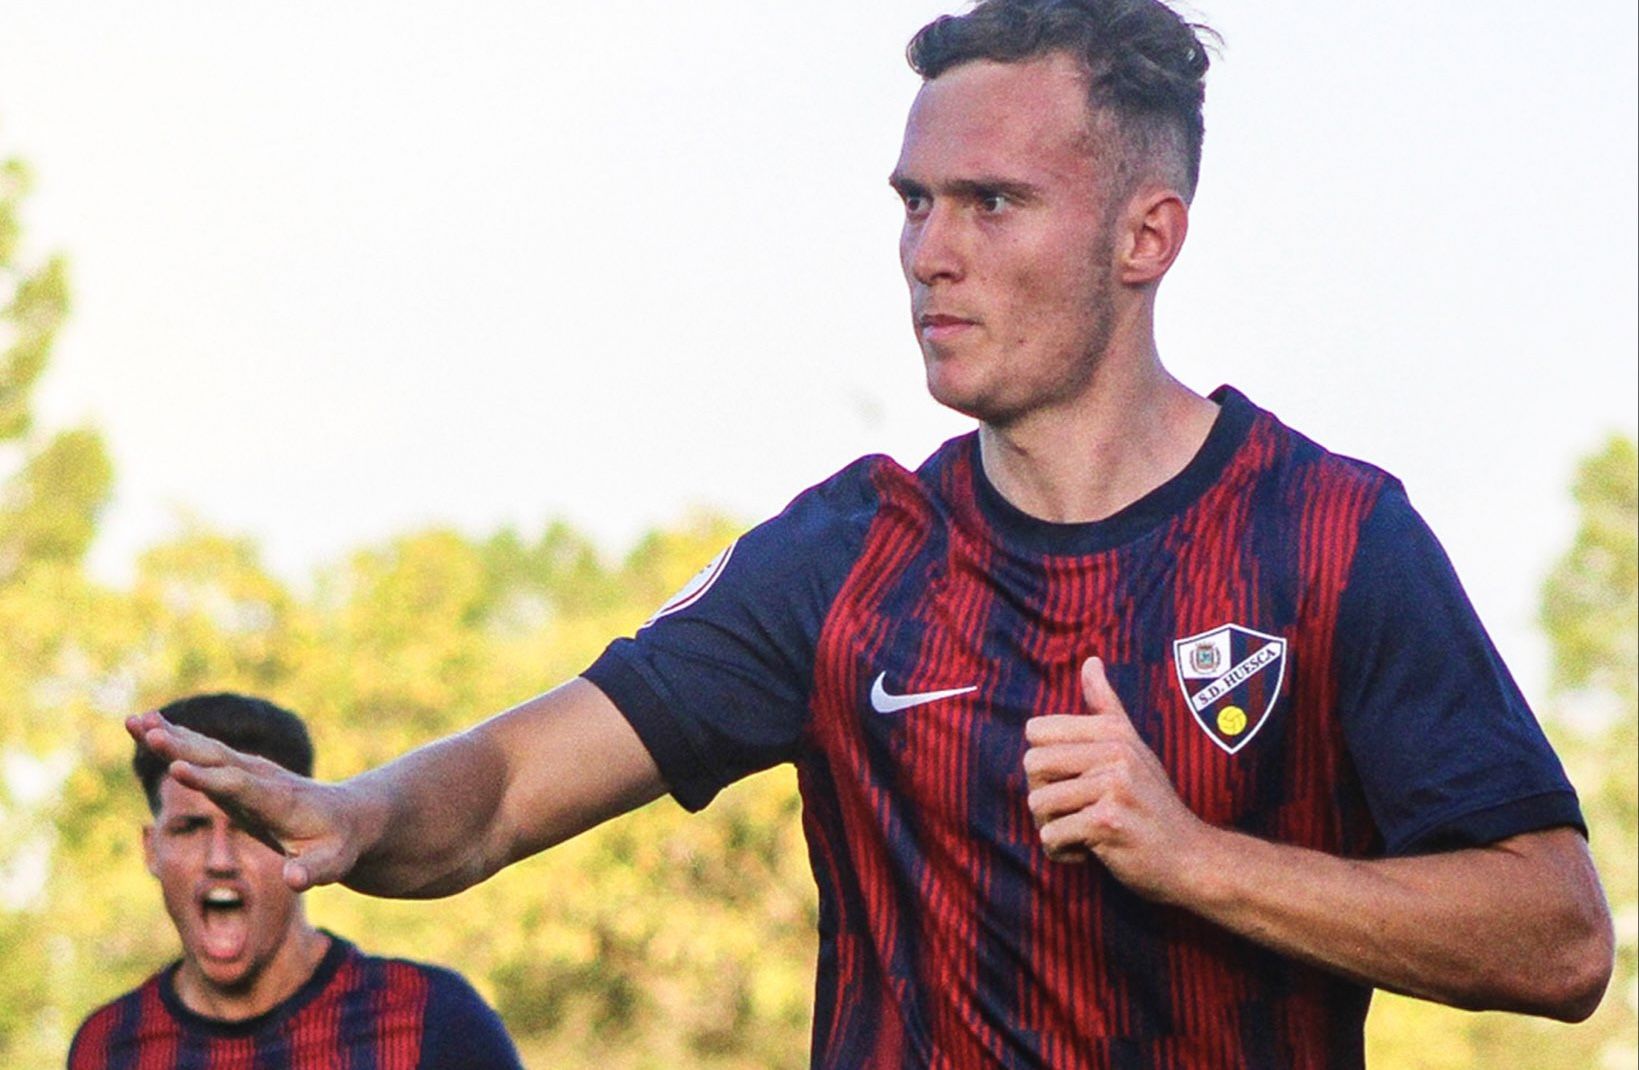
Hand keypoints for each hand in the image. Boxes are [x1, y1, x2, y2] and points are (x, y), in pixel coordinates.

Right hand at [127, 710, 366, 891]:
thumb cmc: (338, 845)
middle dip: (181, 748)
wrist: (348, 816)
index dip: (210, 779)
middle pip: (217, 760)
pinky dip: (176, 738)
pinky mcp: (237, 774)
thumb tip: (292, 881)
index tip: (177, 769)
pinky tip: (148, 727)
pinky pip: (203, 753)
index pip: (241, 787)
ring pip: (205, 750)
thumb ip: (314, 872)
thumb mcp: (334, 863)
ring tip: (133, 721)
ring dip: (170, 735)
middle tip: (146, 732)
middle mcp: (261, 779)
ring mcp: (248, 772)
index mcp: (279, 801)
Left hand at [1023, 657, 1212, 902]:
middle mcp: (1115, 753)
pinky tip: (1086, 852)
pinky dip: (1061, 851)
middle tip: (1071, 811)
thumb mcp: (1134, 748)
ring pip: (1038, 803)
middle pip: (1032, 765)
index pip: (1036, 731)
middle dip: (1042, 795)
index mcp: (1113, 732)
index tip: (1071, 780)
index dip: (1044, 762)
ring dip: (1050, 827)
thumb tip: (1091, 661)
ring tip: (1079, 832)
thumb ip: (1106, 706)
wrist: (1191, 858)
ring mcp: (1113, 787)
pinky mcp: (1109, 823)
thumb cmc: (1153, 803)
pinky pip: (1052, 835)